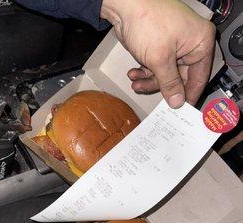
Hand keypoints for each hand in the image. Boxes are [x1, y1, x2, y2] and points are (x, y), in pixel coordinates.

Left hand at [101, 0, 215, 107]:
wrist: (124, 5)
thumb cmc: (147, 20)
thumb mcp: (160, 59)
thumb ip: (170, 84)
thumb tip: (178, 102)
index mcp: (200, 43)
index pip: (199, 77)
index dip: (188, 95)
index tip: (180, 111)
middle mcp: (190, 44)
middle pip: (180, 78)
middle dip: (162, 87)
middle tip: (152, 99)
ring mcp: (174, 46)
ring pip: (165, 74)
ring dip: (149, 81)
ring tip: (136, 84)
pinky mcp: (159, 47)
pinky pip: (155, 67)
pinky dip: (144, 72)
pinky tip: (133, 74)